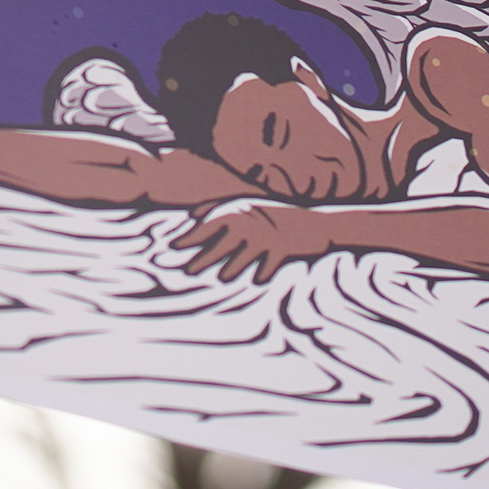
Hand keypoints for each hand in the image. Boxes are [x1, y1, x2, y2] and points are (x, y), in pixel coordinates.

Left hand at [172, 198, 332, 281]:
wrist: (316, 223)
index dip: (191, 236)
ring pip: (245, 255)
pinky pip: (271, 263)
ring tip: (221, 278)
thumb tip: (192, 214)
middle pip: (223, 243)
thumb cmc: (276, 216)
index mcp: (240, 210)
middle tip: (187, 271)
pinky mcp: (285, 248)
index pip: (210, 224)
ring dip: (233, 267)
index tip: (172, 247)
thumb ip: (220, 208)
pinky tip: (256, 282)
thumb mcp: (249, 206)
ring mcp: (269, 235)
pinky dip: (264, 273)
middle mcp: (251, 222)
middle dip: (204, 258)